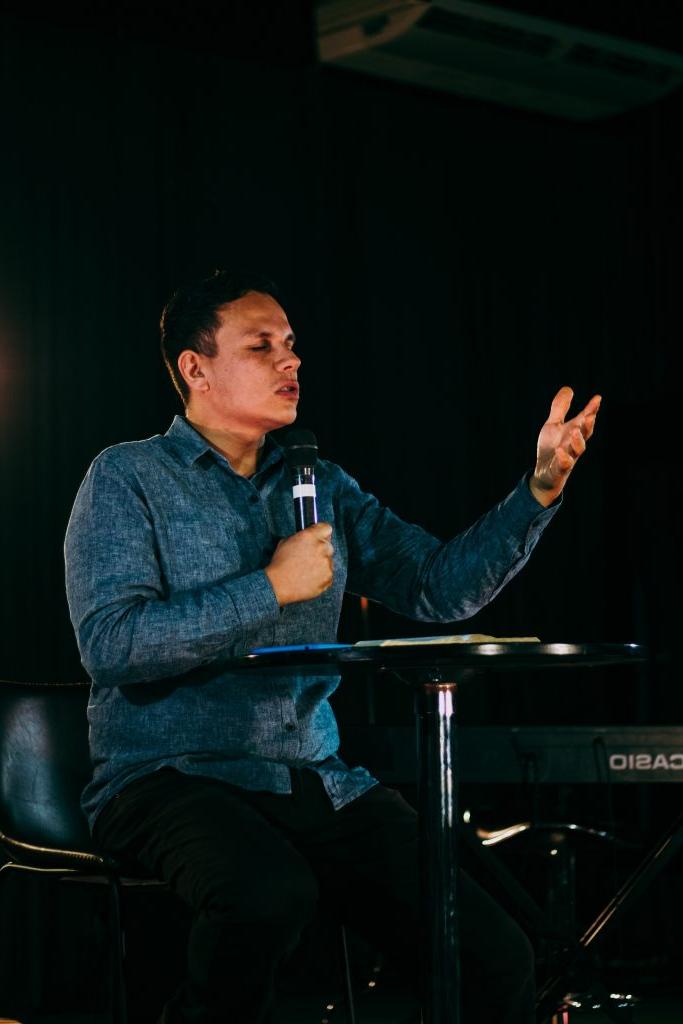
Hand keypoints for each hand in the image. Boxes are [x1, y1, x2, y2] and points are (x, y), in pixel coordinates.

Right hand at [265, 523, 333, 605]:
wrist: (278, 585)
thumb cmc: (280, 564)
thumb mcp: (286, 542)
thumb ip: (302, 537)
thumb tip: (309, 537)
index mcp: (310, 536)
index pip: (326, 528)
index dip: (321, 533)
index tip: (319, 537)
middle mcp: (321, 548)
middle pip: (328, 545)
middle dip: (320, 550)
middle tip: (309, 557)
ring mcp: (326, 563)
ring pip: (328, 561)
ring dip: (320, 564)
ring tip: (306, 570)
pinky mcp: (328, 577)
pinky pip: (328, 574)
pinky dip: (321, 576)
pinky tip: (309, 578)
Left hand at [529, 386, 600, 506]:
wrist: (545, 474)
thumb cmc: (551, 448)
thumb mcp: (553, 425)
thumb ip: (560, 408)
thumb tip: (568, 388)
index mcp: (573, 433)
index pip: (584, 420)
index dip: (591, 410)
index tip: (597, 398)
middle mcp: (574, 445)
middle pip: (585, 434)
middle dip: (588, 425)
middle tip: (589, 415)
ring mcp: (568, 457)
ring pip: (577, 450)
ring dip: (578, 441)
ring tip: (575, 430)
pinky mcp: (559, 469)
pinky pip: (563, 465)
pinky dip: (563, 458)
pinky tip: (560, 450)